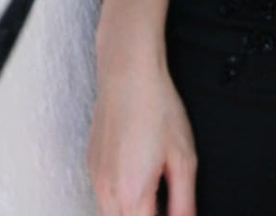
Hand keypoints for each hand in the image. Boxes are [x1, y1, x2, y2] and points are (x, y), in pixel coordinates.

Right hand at [89, 0, 197, 215]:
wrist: (128, 73)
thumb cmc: (157, 108)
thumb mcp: (183, 159)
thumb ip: (184, 203)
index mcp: (132, 194)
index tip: (175, 211)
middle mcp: (108, 192)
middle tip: (168, 205)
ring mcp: (96, 178)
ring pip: (111, 215)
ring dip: (134, 212)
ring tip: (155, 193)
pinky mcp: (92, 164)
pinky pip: (104, 197)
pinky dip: (121, 200)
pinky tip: (139, 179)